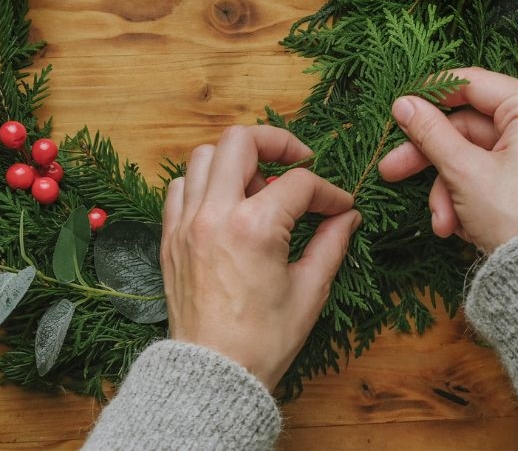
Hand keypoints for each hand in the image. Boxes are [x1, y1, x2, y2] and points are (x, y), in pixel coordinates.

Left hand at [160, 125, 360, 391]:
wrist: (211, 377)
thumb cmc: (262, 342)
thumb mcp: (309, 291)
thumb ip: (330, 244)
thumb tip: (347, 217)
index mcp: (254, 227)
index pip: (299, 183)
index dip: (329, 192)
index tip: (340, 208)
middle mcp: (214, 214)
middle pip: (241, 140)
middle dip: (276, 142)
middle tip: (297, 161)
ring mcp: (186, 223)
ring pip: (204, 156)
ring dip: (236, 160)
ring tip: (259, 186)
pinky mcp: (169, 237)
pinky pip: (180, 187)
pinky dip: (204, 183)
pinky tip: (226, 204)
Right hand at [377, 67, 517, 252]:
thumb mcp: (463, 171)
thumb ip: (430, 132)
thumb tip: (404, 104)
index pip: (472, 84)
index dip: (431, 95)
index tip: (399, 108)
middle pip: (468, 127)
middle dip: (432, 160)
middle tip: (392, 169)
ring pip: (474, 156)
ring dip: (448, 188)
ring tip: (441, 221)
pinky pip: (490, 174)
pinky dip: (468, 196)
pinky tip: (458, 226)